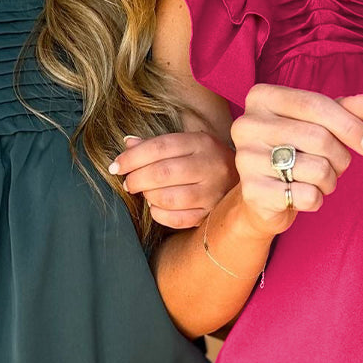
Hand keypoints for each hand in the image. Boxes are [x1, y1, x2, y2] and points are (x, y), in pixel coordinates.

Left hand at [110, 131, 238, 228]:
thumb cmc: (206, 159)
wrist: (246, 178)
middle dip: (137, 179)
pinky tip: (156, 206)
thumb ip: (157, 144)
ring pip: (169, 198)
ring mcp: (214, 193)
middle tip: (128, 182)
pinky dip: (160, 214)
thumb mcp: (187, 143)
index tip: (115, 165)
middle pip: (162, 173)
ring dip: (148, 196)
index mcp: (202, 142)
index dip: (132, 157)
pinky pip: (178, 219)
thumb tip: (127, 143)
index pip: (160, 147)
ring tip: (144, 192)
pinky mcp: (212, 214)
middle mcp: (211, 166)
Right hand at [231, 84, 362, 237]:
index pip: (316, 104)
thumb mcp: (317, 125)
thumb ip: (342, 111)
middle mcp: (247, 124)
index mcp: (261, 98)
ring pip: (316, 169)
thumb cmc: (293, 150)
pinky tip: (303, 195)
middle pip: (318, 137)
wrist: (263, 196)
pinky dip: (316, 199)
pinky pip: (306, 196)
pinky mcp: (251, 191)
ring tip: (318, 181)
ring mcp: (245, 158)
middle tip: (337, 166)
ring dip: (329, 180)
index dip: (351, 126)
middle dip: (341, 157)